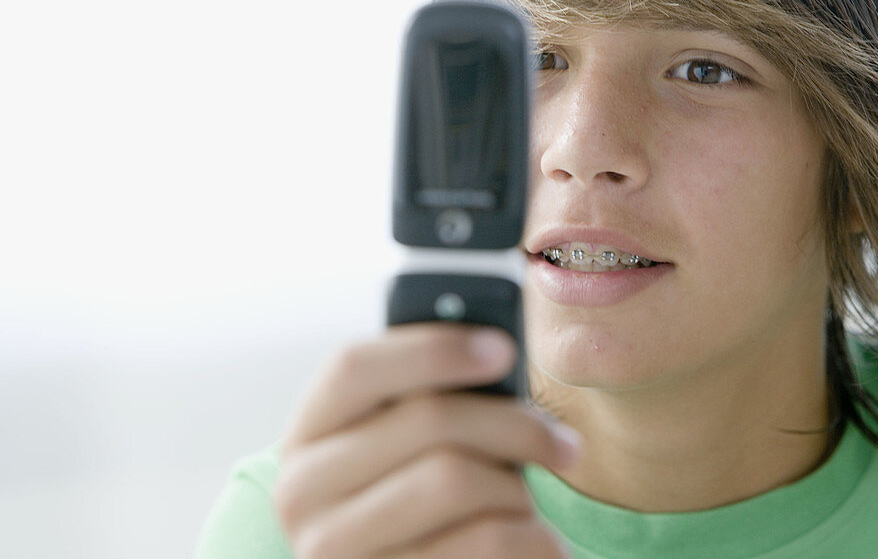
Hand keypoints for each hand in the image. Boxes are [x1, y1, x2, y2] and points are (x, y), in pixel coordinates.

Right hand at [273, 322, 579, 557]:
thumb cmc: (419, 499)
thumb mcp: (406, 448)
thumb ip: (432, 400)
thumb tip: (498, 352)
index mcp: (309, 431)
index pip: (353, 366)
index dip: (433, 348)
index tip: (505, 348)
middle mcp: (302, 490)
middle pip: (427, 421)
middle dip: (514, 425)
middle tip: (567, 443)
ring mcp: (335, 547)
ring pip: (455, 480)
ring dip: (517, 488)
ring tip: (529, 502)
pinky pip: (483, 541)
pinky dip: (531, 536)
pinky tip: (536, 540)